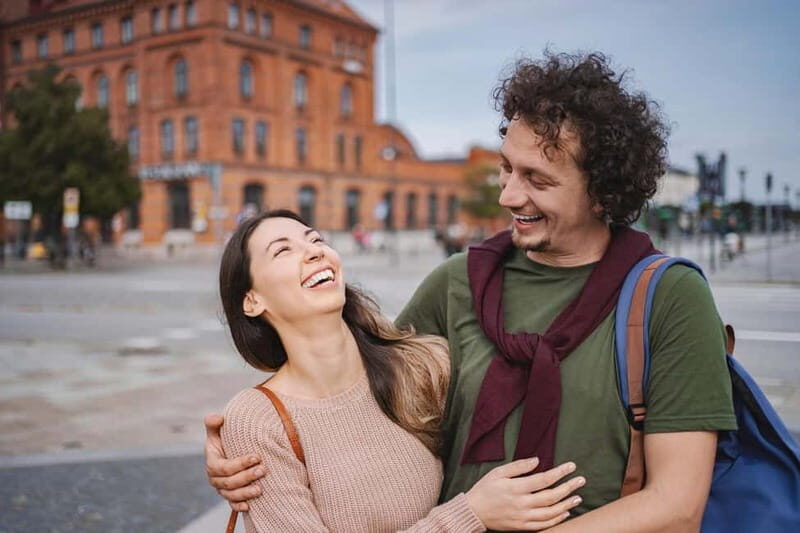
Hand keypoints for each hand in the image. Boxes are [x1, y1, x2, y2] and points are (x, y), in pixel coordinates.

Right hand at [204, 413, 265, 510]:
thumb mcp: (217, 431)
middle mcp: (215, 478)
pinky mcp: (229, 496)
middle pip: (229, 482)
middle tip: (263, 470)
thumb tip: (218, 418)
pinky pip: (232, 504)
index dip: (240, 464)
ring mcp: (222, 489)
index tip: (256, 457)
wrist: (230, 450)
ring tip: (261, 489)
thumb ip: (213, 423)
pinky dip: (239, 506)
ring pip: (231, 495)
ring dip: (245, 493)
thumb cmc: (224, 439)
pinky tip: (249, 506)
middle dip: (246, 477)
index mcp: (212, 463)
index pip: (224, 467)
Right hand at [465, 457, 584, 530]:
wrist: (474, 512)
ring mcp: (523, 517)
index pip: (544, 479)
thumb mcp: (498, 472)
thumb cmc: (485, 489)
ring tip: (578, 497)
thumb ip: (518, 466)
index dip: (560, 472)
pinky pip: (544, 524)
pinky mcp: (522, 527)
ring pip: (551, 512)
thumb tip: (537, 460)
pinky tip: (565, 512)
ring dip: (567, 505)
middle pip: (551, 496)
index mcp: (515, 488)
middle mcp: (521, 504)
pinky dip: (557, 519)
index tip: (571, 466)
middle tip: (581, 480)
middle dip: (569, 487)